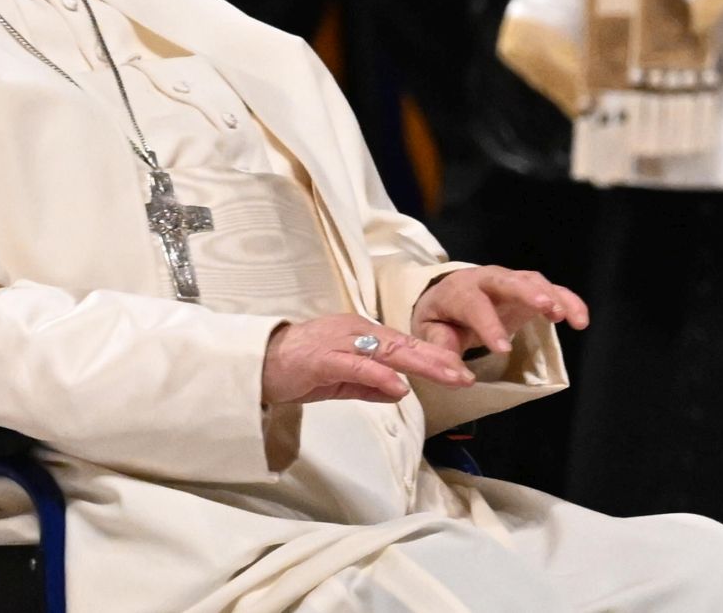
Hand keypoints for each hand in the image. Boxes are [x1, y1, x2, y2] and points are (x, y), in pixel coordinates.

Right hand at [262, 314, 475, 405]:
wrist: (256, 364)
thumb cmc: (298, 369)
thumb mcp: (340, 379)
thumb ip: (369, 384)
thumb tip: (401, 390)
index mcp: (360, 334)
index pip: (404, 345)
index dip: (434, 358)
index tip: (462, 372)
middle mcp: (355, 332)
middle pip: (403, 345)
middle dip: (438, 359)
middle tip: (466, 375)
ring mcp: (339, 343)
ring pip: (387, 351)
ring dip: (420, 363)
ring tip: (449, 375)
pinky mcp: (322, 359)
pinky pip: (356, 366)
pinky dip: (379, 374)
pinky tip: (399, 384)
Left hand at [412, 268, 588, 355]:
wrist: (447, 298)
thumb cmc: (441, 319)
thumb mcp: (432, 336)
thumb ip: (443, 353)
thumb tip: (462, 378)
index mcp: (457, 292)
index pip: (473, 304)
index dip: (488, 325)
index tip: (503, 349)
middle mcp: (484, 280)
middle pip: (506, 280)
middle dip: (526, 292)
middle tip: (545, 307)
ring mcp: (509, 282)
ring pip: (531, 280)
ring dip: (551, 295)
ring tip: (565, 316)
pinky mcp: (528, 289)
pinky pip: (551, 290)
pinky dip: (568, 300)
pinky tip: (580, 320)